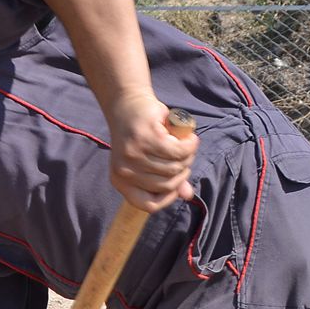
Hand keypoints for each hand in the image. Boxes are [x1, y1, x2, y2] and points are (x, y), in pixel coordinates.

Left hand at [106, 94, 197, 211]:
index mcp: (119, 180)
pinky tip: (189, 138)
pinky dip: (190, 144)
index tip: (176, 186)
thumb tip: (187, 196)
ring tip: (186, 144)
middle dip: (183, 171)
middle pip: (167, 185)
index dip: (167, 199)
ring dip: (188, 156)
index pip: (147, 205)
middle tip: (184, 156)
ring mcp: (135, 155)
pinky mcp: (149, 138)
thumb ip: (167, 178)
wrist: (128, 103)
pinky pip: (180, 151)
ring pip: (175, 167)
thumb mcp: (150, 159)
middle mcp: (124, 170)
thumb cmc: (140, 134)